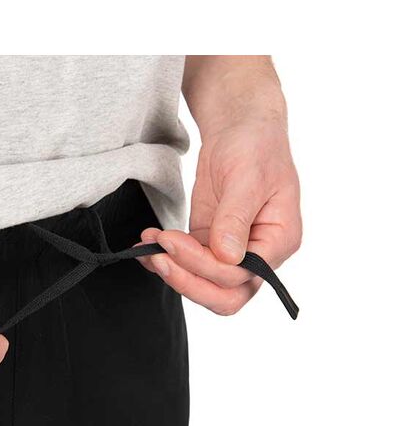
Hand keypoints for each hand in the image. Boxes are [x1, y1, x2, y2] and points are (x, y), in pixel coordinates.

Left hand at [138, 115, 301, 315]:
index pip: (241, 275)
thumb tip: (227, 256)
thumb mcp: (247, 178)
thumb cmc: (255, 146)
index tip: (173, 242)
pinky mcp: (209, 243)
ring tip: (147, 246)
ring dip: (172, 270)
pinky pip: (188, 263)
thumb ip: (236, 219)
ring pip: (203, 283)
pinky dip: (165, 258)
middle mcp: (258, 254)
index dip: (204, 266)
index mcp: (279, 241)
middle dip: (188, 281)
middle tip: (158, 258)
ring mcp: (232, 251)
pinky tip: (146, 244)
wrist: (240, 131)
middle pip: (225, 294)